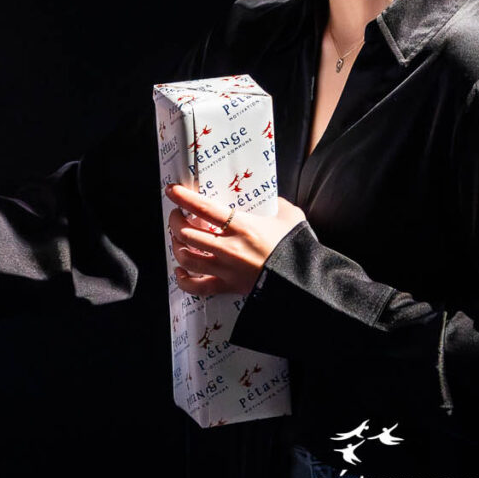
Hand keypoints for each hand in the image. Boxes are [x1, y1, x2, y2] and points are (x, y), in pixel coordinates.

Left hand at [166, 184, 306, 297]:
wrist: (306, 281)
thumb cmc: (297, 247)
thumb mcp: (289, 216)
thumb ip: (273, 203)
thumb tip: (265, 197)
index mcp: (242, 227)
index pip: (204, 208)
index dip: (183, 197)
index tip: (172, 190)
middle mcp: (229, 248)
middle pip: (186, 232)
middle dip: (175, 220)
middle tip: (177, 214)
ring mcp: (226, 269)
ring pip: (186, 256)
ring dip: (176, 245)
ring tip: (178, 237)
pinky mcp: (228, 286)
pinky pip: (196, 287)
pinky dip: (183, 279)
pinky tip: (180, 269)